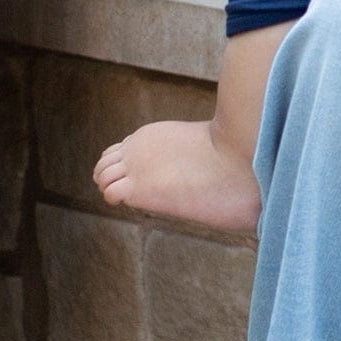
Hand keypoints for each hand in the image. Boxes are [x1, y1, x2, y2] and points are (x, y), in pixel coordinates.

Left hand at [93, 118, 261, 233]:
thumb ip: (190, 153)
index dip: (128, 169)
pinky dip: (117, 200)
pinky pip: (110, 193)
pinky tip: (142, 205)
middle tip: (136, 195)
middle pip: (106, 163)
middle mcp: (138, 146)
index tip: (147, 182)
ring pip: (102, 177)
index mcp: (152, 134)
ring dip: (113, 190)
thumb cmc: (231, 157)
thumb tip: (211, 163)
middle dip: (115, 179)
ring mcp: (136, 165)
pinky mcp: (139, 187)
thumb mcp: (202, 146)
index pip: (123, 150)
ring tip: (140, 202)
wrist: (238, 158)